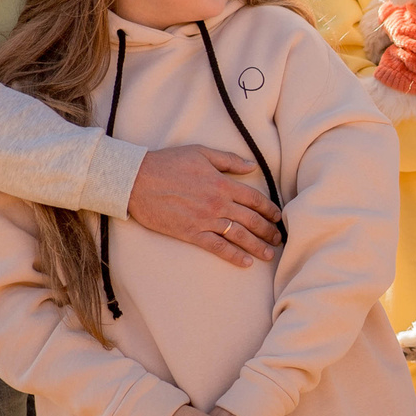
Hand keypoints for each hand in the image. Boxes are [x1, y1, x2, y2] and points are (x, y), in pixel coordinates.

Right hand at [130, 146, 283, 266]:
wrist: (137, 180)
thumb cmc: (168, 163)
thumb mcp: (201, 153)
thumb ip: (229, 160)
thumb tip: (252, 165)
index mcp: (222, 183)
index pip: (254, 199)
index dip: (269, 209)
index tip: (277, 217)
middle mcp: (218, 203)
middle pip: (251, 220)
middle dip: (268, 231)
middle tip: (278, 239)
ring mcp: (205, 220)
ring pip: (239, 236)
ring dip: (257, 246)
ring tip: (268, 254)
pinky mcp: (191, 233)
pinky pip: (217, 247)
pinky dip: (233, 256)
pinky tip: (245, 263)